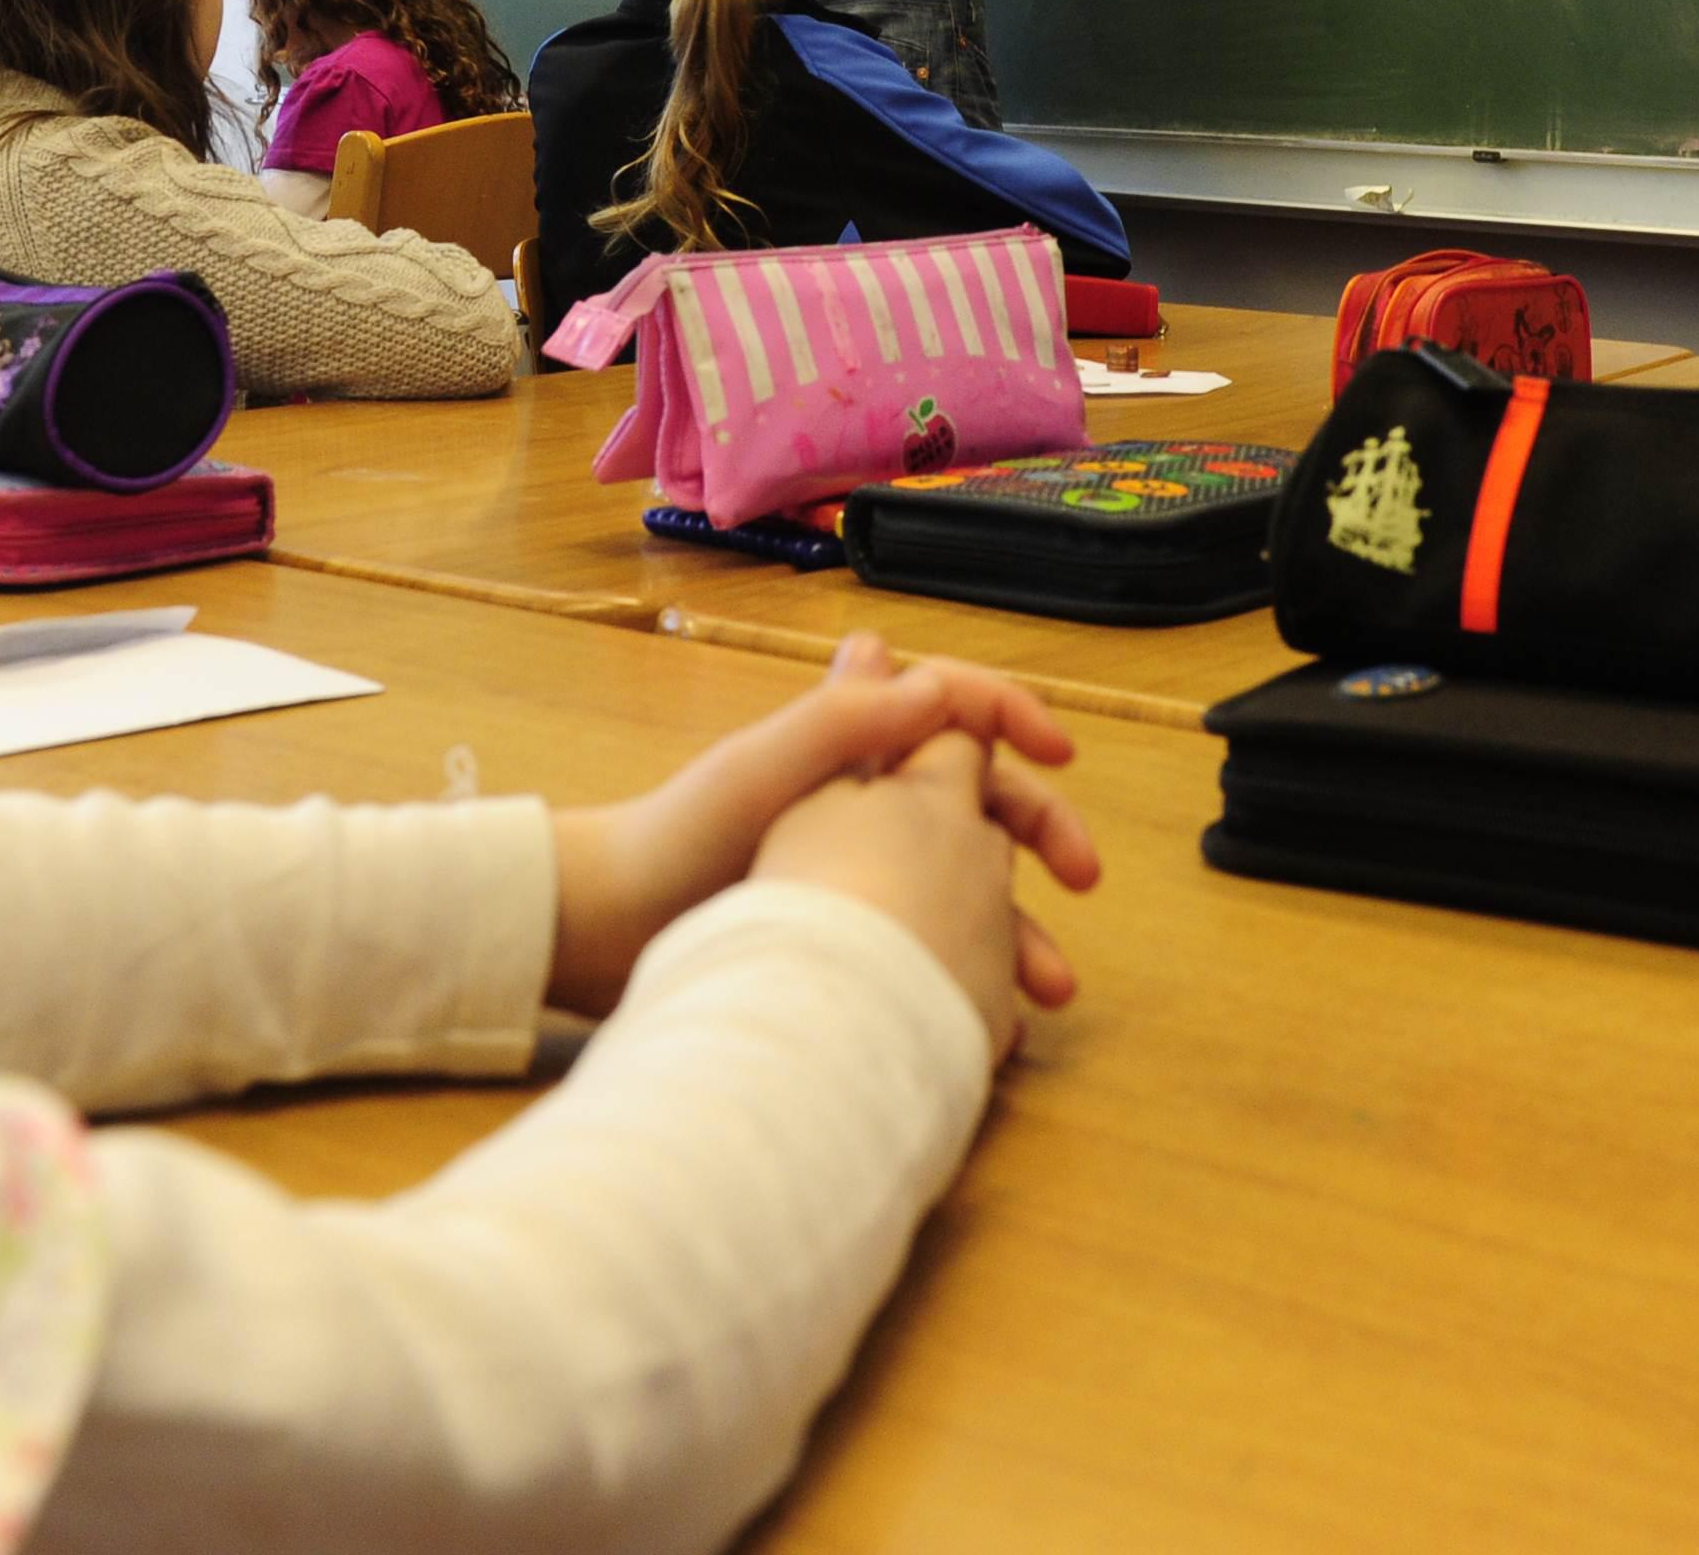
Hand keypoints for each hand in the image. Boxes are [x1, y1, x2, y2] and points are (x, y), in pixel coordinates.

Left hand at [546, 631, 1099, 1019]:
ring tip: (1046, 987)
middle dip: (1041, 829)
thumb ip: (842, 720)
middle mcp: (864, 794)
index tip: (1061, 751)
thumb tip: (936, 686)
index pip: (953, 703)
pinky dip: (970, 969)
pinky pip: (931, 938)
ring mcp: (859, 863)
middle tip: (1086, 877)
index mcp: (849, 739)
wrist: (612, 931)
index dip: (1013, 715)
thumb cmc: (679, 836)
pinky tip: (990, 1013)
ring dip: (1016, 923)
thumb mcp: (762, 768)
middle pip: (979, 795)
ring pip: (964, 881)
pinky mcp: (848, 927)